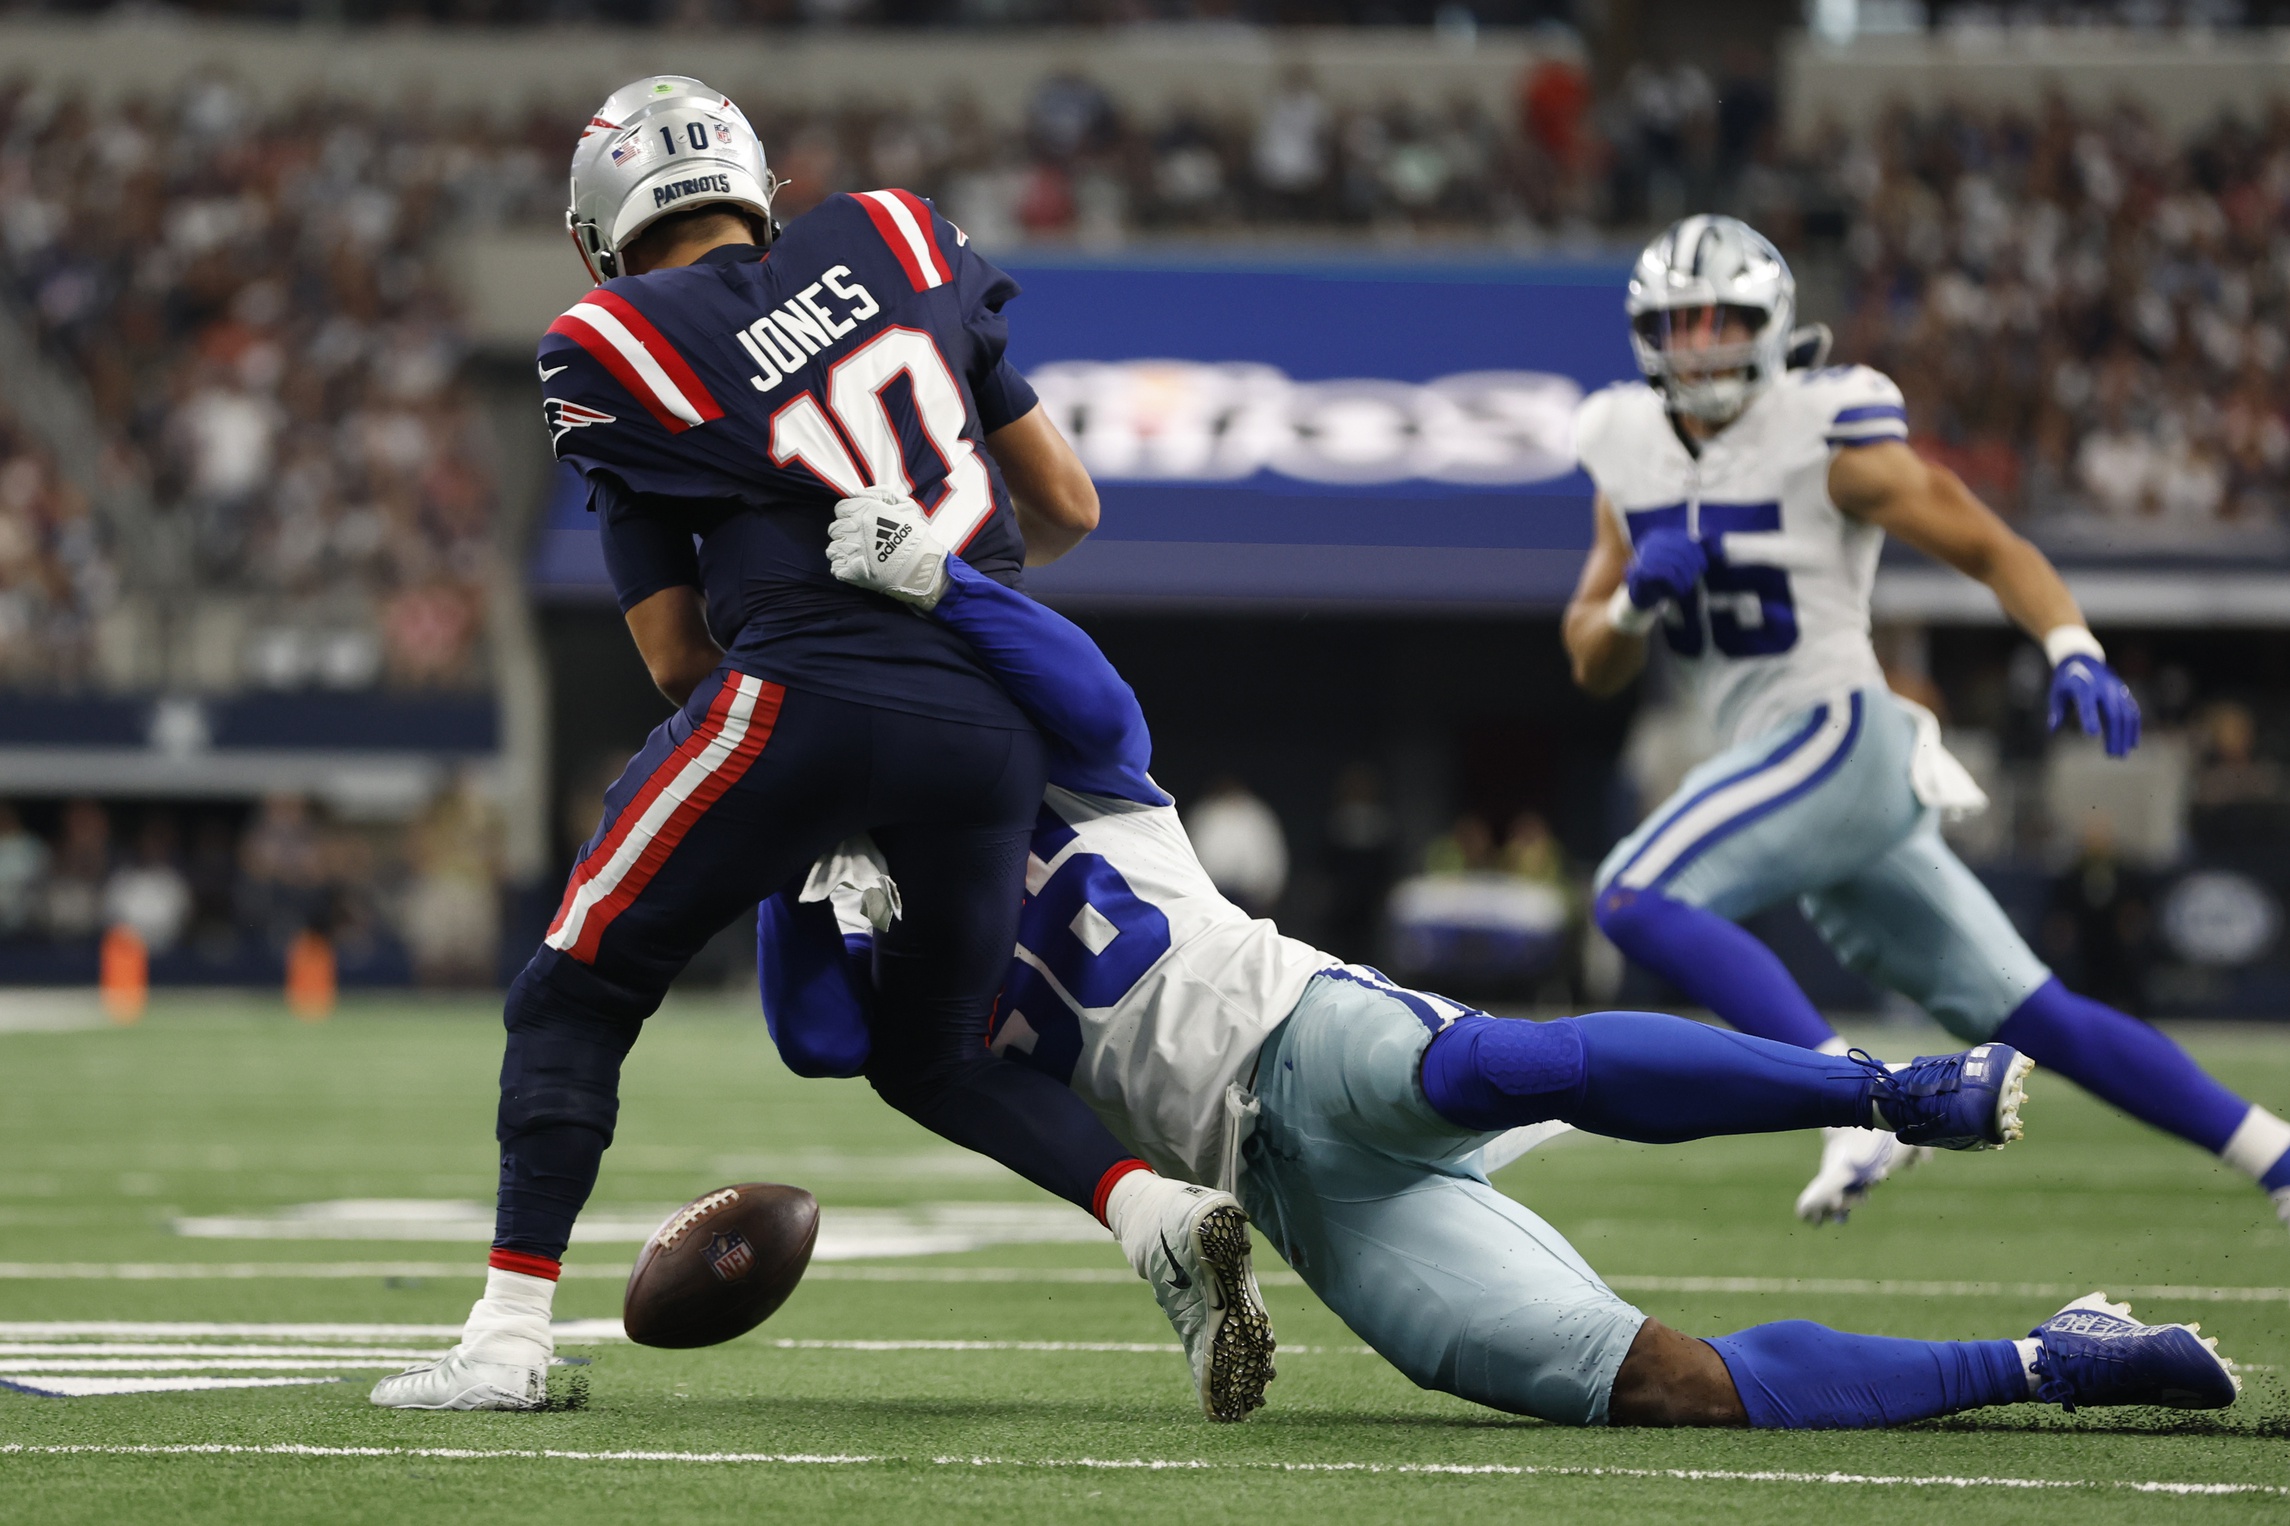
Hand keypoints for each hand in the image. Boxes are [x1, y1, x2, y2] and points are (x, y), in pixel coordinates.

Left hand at [827, 485, 948, 610]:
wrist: (921, 566)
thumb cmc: (914, 536)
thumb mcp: (905, 505)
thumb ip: (881, 493)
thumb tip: (858, 493)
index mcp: (864, 511)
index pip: (841, 509)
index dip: (849, 515)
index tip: (859, 523)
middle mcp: (854, 529)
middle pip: (835, 529)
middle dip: (844, 533)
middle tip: (860, 540)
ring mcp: (850, 551)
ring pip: (833, 548)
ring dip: (842, 551)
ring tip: (857, 555)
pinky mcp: (851, 571)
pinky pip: (836, 567)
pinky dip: (842, 567)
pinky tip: (855, 567)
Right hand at [1623, 527, 1709, 610]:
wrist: (1640, 595)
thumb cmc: (1661, 578)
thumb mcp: (1678, 561)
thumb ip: (1692, 549)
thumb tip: (1710, 535)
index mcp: (1659, 536)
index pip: (1685, 540)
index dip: (1698, 554)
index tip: (1703, 567)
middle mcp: (1651, 543)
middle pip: (1682, 550)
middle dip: (1693, 566)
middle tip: (1695, 579)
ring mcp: (1644, 556)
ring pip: (1676, 562)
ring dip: (1686, 577)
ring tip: (1687, 587)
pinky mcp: (1641, 571)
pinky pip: (1668, 574)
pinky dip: (1678, 583)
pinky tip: (1680, 591)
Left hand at [2048, 654, 2140, 756]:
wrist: (2083, 659)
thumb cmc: (2067, 680)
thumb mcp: (2057, 692)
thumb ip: (2056, 710)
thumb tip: (2053, 729)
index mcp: (2084, 685)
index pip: (2087, 703)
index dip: (2090, 718)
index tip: (2091, 735)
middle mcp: (2104, 687)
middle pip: (2112, 712)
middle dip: (2114, 735)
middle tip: (2112, 755)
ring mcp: (2116, 689)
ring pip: (2126, 714)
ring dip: (2125, 735)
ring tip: (2121, 754)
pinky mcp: (2124, 693)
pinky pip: (2132, 711)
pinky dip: (2134, 727)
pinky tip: (2132, 743)